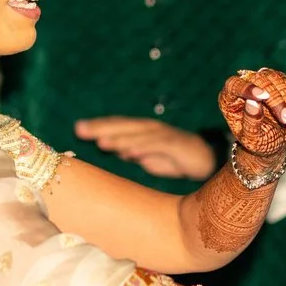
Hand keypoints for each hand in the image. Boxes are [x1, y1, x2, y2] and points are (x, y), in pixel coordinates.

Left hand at [73, 117, 216, 180]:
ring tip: (100, 142)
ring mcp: (164, 135)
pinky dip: (143, 147)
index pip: (117, 126)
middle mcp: (151, 129)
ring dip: (119, 137)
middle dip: (101, 127)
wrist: (208, 160)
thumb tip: (118, 152)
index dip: (98, 126)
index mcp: (142, 131)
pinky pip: (158, 145)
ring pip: (138, 134)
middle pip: (123, 125)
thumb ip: (134, 153)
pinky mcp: (177, 144)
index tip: (77, 129)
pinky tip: (129, 151)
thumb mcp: (149, 159)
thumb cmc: (175, 159)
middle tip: (80, 130)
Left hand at [218, 68, 285, 160]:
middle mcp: (243, 85)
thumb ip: (251, 121)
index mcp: (229, 98)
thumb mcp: (252, 138)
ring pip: (276, 80)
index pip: (234, 85)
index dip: (248, 88)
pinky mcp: (277, 81)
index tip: (263, 96)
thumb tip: (253, 101)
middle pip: (260, 81)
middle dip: (277, 102)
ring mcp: (261, 80)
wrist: (272, 142)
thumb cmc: (257, 142)